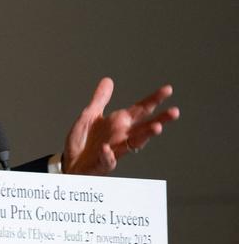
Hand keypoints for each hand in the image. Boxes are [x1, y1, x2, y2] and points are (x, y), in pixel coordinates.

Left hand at [62, 77, 179, 175]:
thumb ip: (100, 99)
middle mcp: (121, 136)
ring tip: (157, 127)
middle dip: (160, 119)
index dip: (153, 99)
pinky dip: (107, 154)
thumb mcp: (89, 115)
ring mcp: (114, 150)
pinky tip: (106, 148)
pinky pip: (107, 159)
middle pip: (144, 126)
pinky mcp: (102, 163)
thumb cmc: (82, 141)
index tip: (168, 89)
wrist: (69, 162)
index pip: (140, 109)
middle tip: (174, 112)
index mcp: (119, 123)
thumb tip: (108, 80)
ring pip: (133, 143)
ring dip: (145, 135)